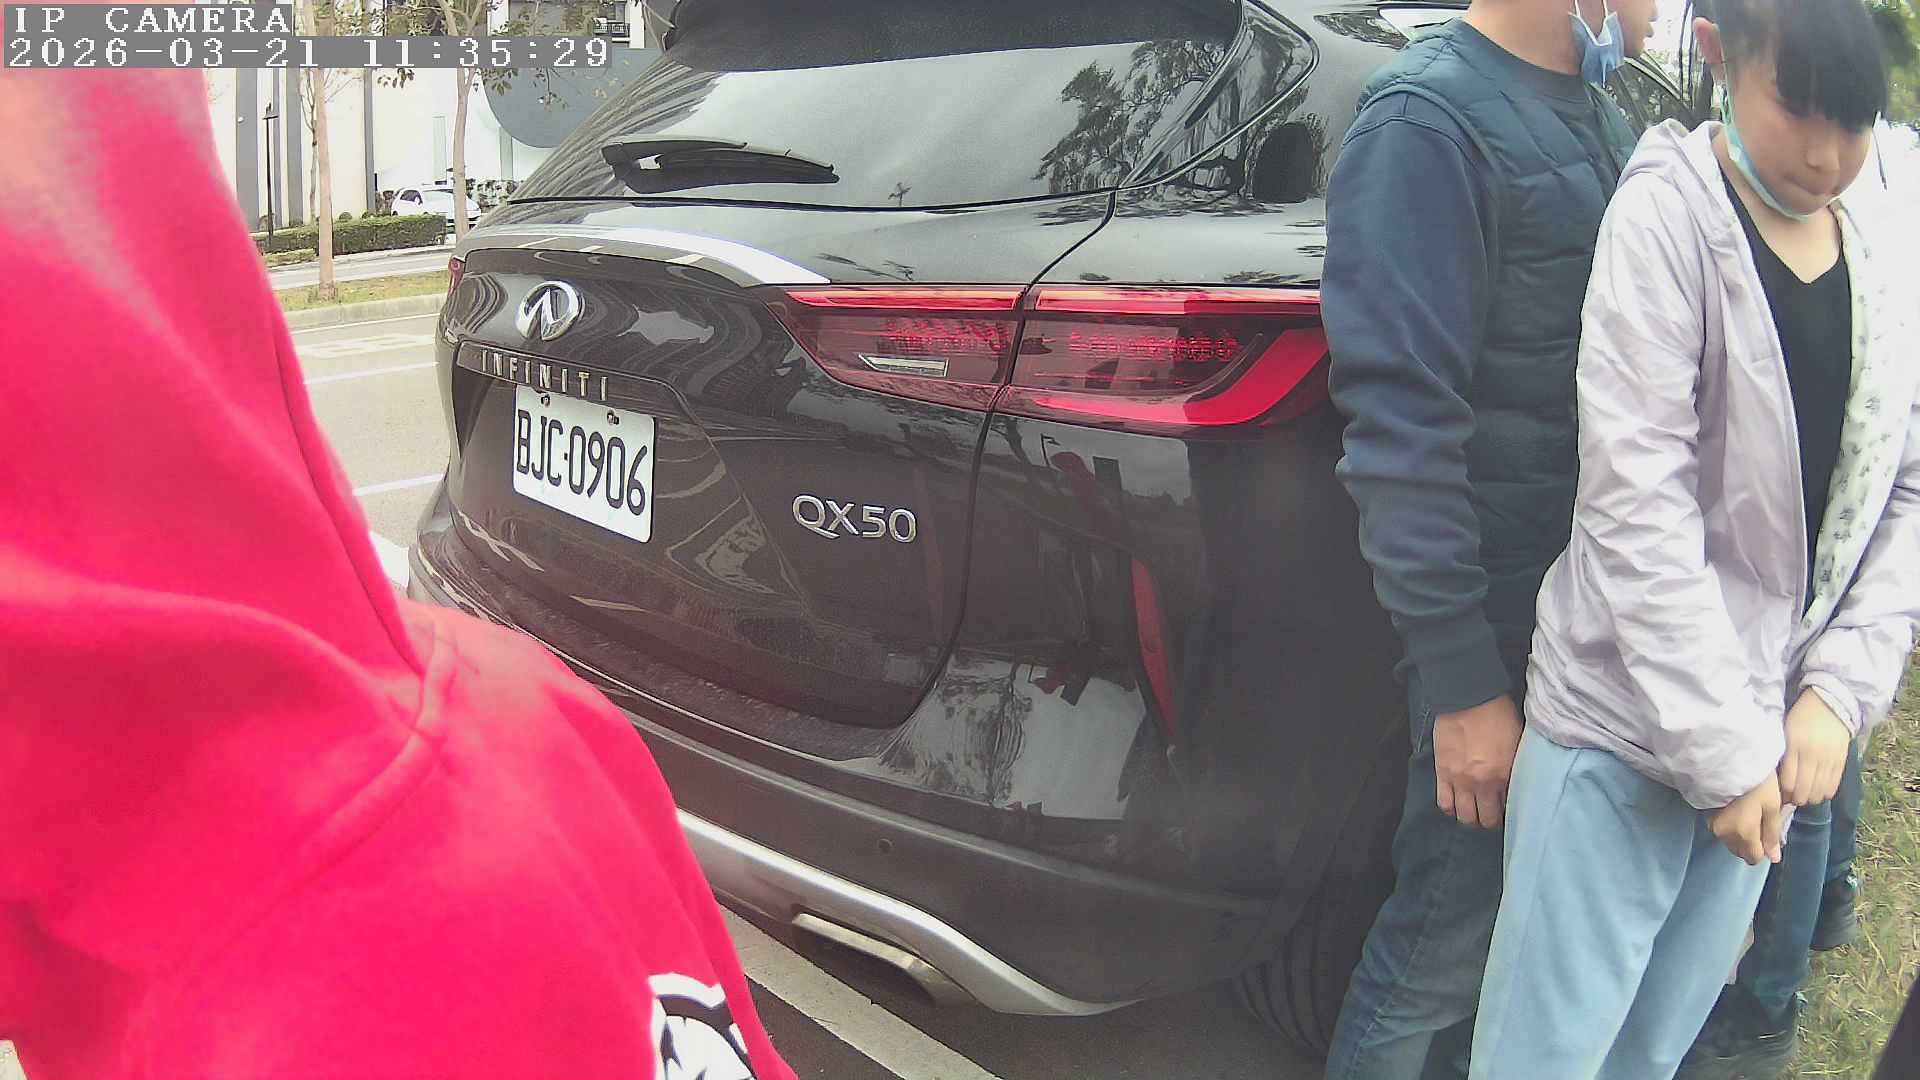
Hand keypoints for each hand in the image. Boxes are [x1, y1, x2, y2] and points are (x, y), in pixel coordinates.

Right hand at [1433, 695, 1522, 828]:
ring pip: (1464, 816)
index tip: (1510, 807)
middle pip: (1486, 819)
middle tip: (1493, 812)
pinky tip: (1457, 802)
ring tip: (1474, 808)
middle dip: (1491, 819)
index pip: (1510, 808)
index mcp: (1505, 774)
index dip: (1511, 810)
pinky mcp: (1442, 773)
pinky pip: (1444, 802)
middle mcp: (1482, 783)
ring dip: (1470, 816)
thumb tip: (1516, 783)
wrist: (1468, 697)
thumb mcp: (1518, 742)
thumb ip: (1516, 767)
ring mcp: (1459, 780)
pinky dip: (1451, 807)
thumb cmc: (1496, 714)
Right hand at [1709, 773, 1783, 865]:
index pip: (1754, 858)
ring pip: (1732, 842)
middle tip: (1761, 821)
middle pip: (1741, 851)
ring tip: (1749, 813)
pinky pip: (1724, 831)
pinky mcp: (1707, 817)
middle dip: (1752, 842)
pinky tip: (1738, 811)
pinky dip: (1732, 827)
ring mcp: (1713, 826)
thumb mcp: (1771, 806)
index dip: (1765, 848)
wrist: (1727, 761)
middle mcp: (1725, 834)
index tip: (1769, 832)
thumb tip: (1774, 858)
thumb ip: (1772, 834)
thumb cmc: (1754, 782)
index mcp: (1743, 834)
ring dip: (1742, 834)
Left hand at [1779, 690, 1850, 805]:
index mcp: (1795, 746)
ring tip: (1804, 795)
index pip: (1789, 781)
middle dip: (1796, 799)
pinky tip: (1818, 791)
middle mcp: (1813, 754)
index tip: (1780, 795)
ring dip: (1810, 799)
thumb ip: (1783, 754)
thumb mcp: (1785, 732)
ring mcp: (1829, 759)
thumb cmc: (1800, 718)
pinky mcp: (1842, 761)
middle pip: (1804, 790)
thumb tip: (1777, 781)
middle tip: (1791, 798)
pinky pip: (1834, 786)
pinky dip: (1825, 793)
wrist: (1829, 704)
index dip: (1783, 794)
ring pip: (1820, 792)